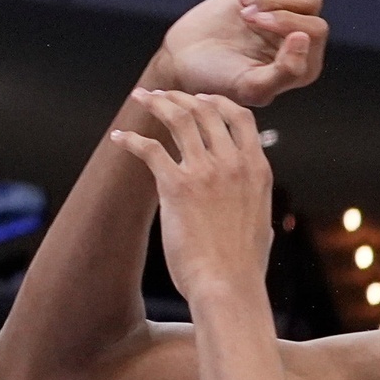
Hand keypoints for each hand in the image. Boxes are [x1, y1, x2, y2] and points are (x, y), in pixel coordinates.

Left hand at [109, 90, 274, 302]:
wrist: (227, 285)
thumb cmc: (243, 265)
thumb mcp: (260, 220)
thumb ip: (252, 197)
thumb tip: (248, 193)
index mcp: (256, 168)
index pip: (240, 117)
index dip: (218, 101)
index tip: (201, 97)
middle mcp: (233, 162)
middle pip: (206, 110)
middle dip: (181, 96)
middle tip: (161, 93)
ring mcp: (205, 171)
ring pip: (179, 119)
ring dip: (157, 103)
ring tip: (141, 97)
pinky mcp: (176, 186)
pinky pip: (150, 149)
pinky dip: (132, 139)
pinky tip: (119, 138)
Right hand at [150, 0, 326, 102]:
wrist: (185, 59)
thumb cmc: (215, 78)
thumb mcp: (250, 87)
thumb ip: (286, 72)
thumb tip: (304, 37)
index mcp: (303, 64)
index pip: (316, 28)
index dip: (285, 19)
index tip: (250, 21)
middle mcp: (300, 35)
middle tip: (243, 13)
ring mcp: (286, 10)